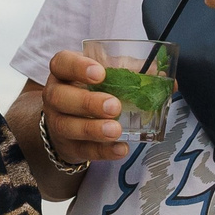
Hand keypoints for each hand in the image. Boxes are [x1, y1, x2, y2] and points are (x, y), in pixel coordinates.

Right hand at [41, 49, 127, 166]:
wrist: (71, 123)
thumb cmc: (92, 91)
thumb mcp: (107, 75)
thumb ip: (130, 71)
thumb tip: (159, 71)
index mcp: (64, 72)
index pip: (61, 63)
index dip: (77, 67)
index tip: (100, 73)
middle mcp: (55, 96)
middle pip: (60, 97)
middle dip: (87, 102)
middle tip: (114, 106)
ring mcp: (58, 123)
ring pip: (68, 126)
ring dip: (93, 129)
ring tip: (116, 130)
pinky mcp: (69, 146)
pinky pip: (83, 150)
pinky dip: (103, 151)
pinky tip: (120, 148)